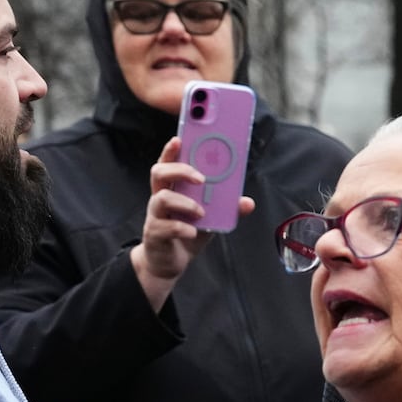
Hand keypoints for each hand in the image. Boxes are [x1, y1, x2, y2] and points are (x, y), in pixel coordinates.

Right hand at [129, 136, 255, 311]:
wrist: (170, 262)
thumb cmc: (187, 232)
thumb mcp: (211, 219)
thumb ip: (227, 209)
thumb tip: (247, 202)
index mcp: (173, 188)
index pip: (168, 162)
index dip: (171, 150)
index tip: (179, 139)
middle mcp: (159, 197)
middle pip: (159, 173)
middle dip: (180, 170)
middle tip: (201, 178)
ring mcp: (155, 215)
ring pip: (160, 199)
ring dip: (184, 203)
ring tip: (200, 212)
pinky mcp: (154, 234)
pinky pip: (165, 227)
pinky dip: (181, 228)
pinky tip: (193, 232)